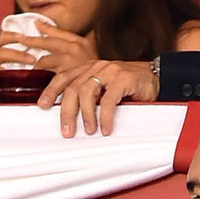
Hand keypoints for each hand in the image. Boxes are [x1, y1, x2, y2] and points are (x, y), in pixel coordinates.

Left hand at [0, 20, 95, 75]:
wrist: (109, 82)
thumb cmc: (99, 75)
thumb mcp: (89, 59)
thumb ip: (76, 54)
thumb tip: (62, 54)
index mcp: (81, 42)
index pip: (60, 32)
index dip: (47, 28)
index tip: (36, 24)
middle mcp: (74, 47)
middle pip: (48, 42)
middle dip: (32, 40)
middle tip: (20, 38)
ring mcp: (69, 60)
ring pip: (44, 59)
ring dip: (33, 63)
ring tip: (23, 64)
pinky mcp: (64, 73)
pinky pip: (45, 74)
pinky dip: (37, 76)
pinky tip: (31, 78)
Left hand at [38, 60, 157, 136]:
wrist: (158, 77)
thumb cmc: (127, 88)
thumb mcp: (103, 89)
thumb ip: (88, 97)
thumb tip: (67, 118)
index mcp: (88, 68)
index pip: (64, 77)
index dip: (51, 90)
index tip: (41, 105)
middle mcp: (97, 66)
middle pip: (73, 88)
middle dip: (66, 112)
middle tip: (66, 132)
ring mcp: (111, 70)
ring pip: (88, 92)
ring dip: (86, 115)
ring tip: (88, 131)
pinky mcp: (125, 78)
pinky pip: (109, 100)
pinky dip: (105, 117)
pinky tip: (104, 129)